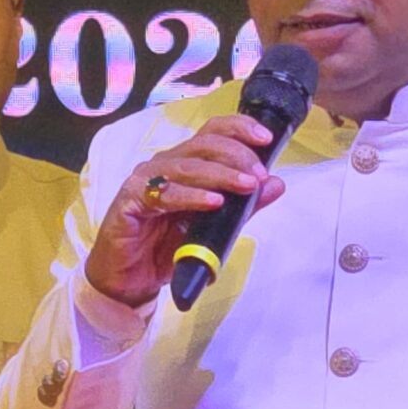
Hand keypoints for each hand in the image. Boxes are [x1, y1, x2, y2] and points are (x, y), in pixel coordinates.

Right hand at [84, 115, 284, 307]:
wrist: (131, 279)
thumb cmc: (166, 248)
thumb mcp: (214, 228)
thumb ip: (243, 207)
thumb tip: (276, 184)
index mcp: (186, 163)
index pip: (213, 132)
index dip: (240, 128)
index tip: (267, 138)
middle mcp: (166, 164)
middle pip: (204, 144)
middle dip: (237, 155)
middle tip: (258, 175)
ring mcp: (146, 179)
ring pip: (188, 166)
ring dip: (221, 174)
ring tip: (246, 185)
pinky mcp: (131, 200)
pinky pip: (165, 194)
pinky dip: (192, 196)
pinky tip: (213, 202)